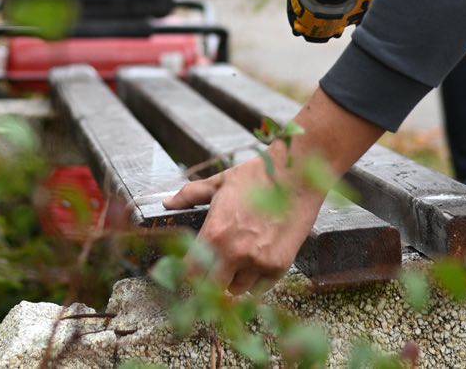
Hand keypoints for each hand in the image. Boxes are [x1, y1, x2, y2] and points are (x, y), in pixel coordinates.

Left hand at [164, 140, 325, 295]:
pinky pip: (260, 289)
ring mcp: (258, 262)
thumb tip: (167, 203)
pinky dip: (256, 281)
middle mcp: (234, 252)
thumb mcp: (220, 182)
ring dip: (233, 280)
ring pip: (236, 290)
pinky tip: (257, 261)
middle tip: (213, 269)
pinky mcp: (279, 267)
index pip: (190, 271)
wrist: (298, 175)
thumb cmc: (259, 176)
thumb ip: (190, 195)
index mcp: (215, 233)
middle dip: (208, 281)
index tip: (191, 270)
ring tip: (238, 260)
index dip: (188, 273)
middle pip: (210, 289)